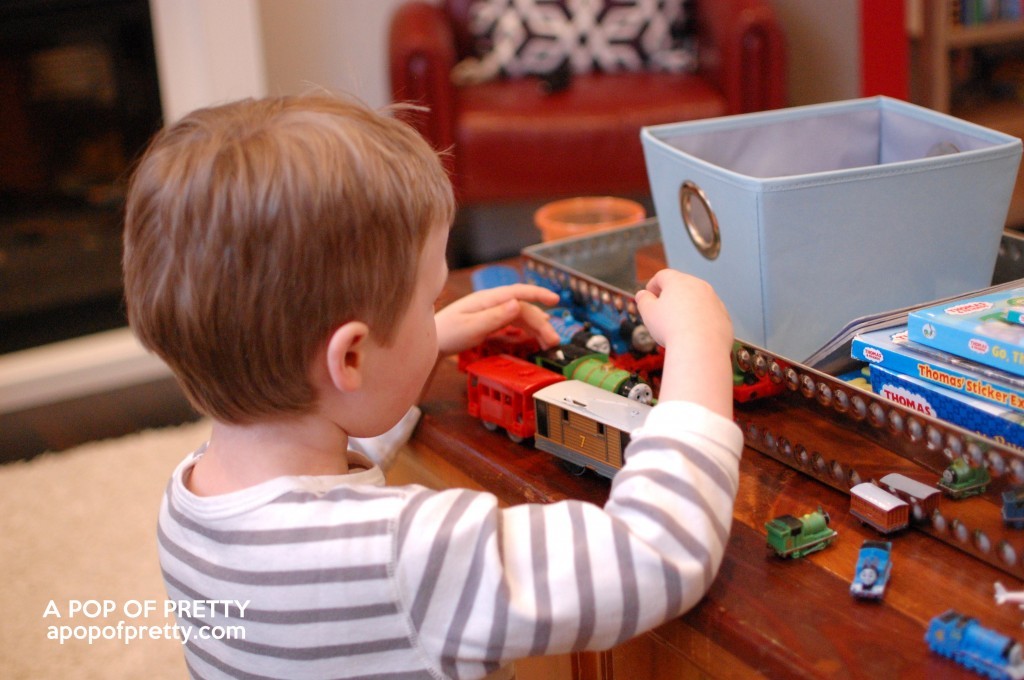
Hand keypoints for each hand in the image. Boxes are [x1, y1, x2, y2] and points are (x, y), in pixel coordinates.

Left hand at [435, 284, 560, 356]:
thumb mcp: (471, 327)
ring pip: (522, 318)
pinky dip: (527, 332)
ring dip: (537, 329)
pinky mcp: (492, 323)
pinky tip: (536, 338)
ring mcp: (493, 313)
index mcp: (488, 299)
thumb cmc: (447, 333)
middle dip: (541, 324)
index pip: (518, 292)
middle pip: (524, 309)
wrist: (433, 342)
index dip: (538, 294)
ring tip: (549, 344)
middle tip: (554, 341)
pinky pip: (514, 326)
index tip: (555, 300)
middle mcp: (493, 303)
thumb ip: (495, 316)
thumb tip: (518, 303)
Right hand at [635, 270, 733, 414]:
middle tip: (662, 312)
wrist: (700, 348)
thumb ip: (643, 300)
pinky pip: (709, 315)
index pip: (662, 276)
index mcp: (679, 281)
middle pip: (682, 286)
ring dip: (688, 308)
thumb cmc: (671, 328)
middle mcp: (699, 286)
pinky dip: (701, 320)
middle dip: (671, 297)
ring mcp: (714, 301)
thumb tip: (642, 295)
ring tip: (678, 326)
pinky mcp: (724, 317)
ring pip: (698, 300)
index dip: (653, 285)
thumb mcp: (648, 313)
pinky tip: (693, 334)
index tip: (649, 296)